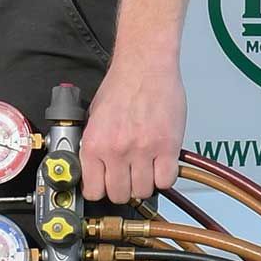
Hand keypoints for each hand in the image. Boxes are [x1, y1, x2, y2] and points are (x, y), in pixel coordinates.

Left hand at [80, 51, 185, 203]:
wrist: (145, 66)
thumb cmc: (121, 86)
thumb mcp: (94, 118)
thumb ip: (95, 146)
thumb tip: (94, 169)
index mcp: (95, 144)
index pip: (93, 190)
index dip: (101, 190)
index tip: (106, 186)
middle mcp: (117, 150)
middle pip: (120, 194)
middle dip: (124, 188)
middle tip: (129, 177)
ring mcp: (144, 150)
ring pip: (143, 191)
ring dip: (145, 183)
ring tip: (146, 168)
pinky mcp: (167, 146)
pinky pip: (166, 180)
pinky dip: (164, 177)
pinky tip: (161, 165)